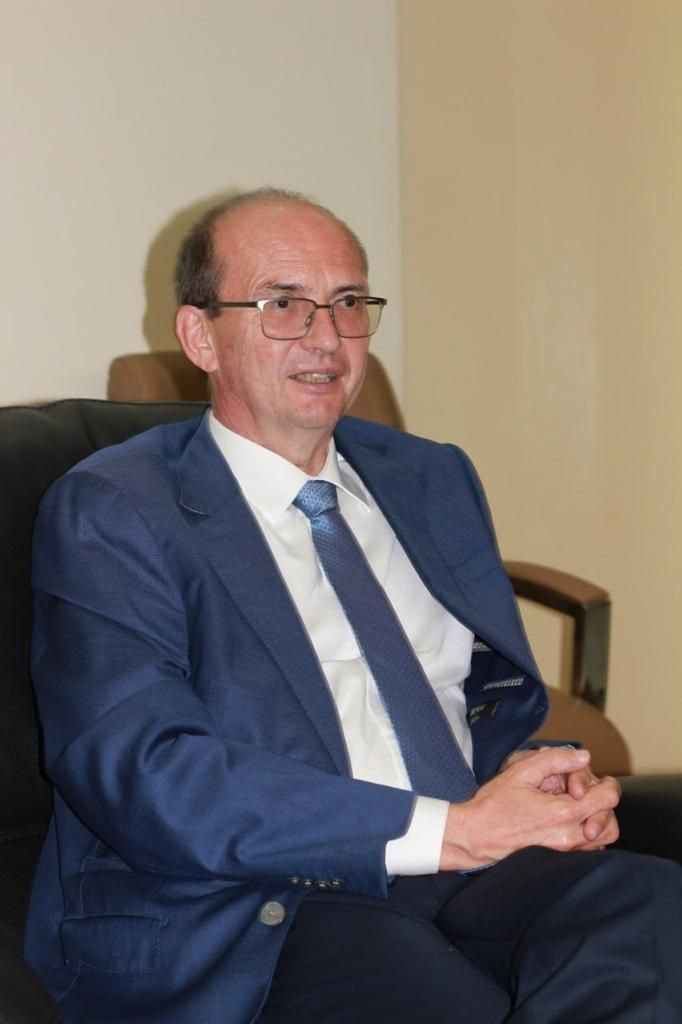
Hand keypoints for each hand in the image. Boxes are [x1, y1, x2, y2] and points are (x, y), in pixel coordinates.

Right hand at [439, 747, 619, 871]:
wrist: (476, 836)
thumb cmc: (494, 805)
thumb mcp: (520, 771)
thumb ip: (555, 759)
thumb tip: (583, 756)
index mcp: (563, 812)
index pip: (608, 798)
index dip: (605, 782)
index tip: (588, 777)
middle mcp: (570, 834)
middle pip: (611, 822)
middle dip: (603, 803)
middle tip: (583, 790)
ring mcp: (565, 849)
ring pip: (604, 839)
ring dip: (598, 819)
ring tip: (578, 805)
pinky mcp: (559, 857)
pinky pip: (589, 848)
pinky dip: (588, 833)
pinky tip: (569, 820)